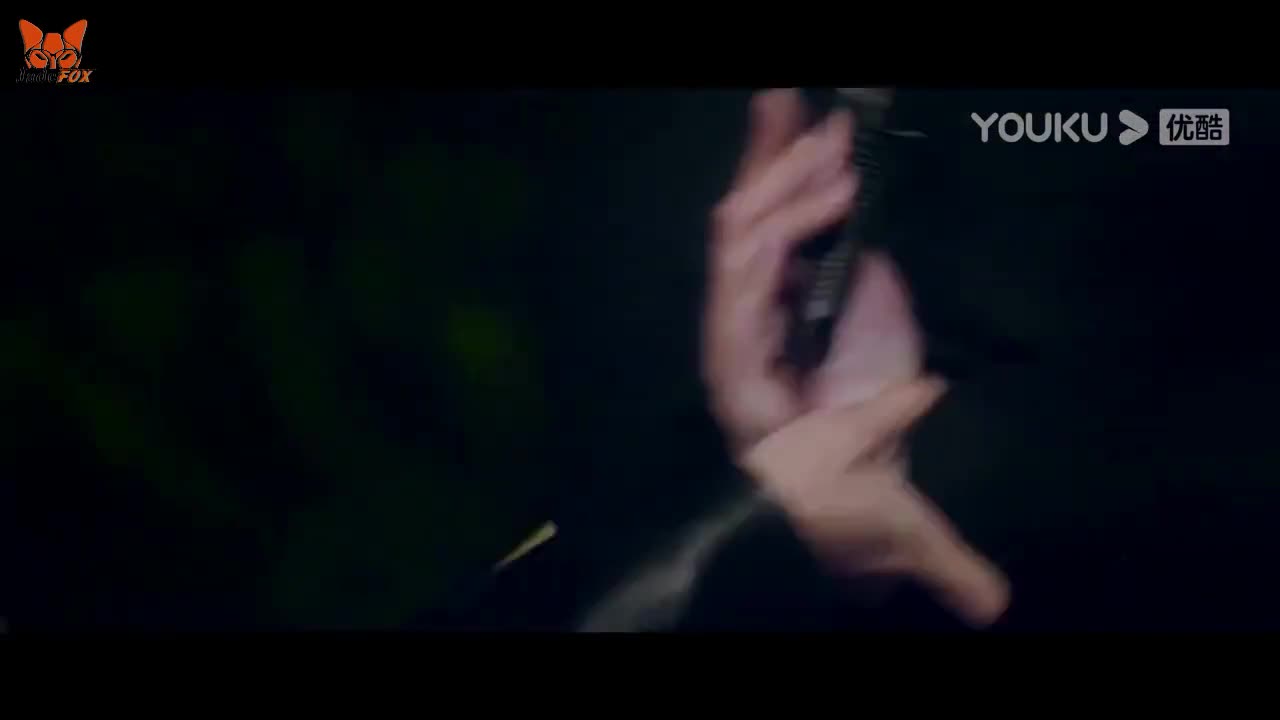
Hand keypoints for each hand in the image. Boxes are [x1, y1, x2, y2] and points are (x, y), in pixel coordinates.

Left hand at [702, 89, 1009, 625]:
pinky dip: (784, 184)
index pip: (743, 282)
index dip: (789, 229)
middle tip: (825, 116)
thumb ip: (924, 530)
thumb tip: (959, 507)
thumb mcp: (884, 522)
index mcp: (743, 371)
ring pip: (745, 222)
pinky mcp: (771, 301)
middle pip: (737, 232)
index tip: (845, 187)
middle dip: (779, 172)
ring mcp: (747, 312)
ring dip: (778, 164)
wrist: (808, 516)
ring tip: (800, 107)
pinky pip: (767, 231)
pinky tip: (803, 144)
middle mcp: (733, 331)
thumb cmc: (833, 511)